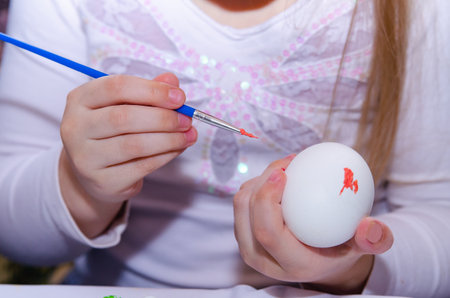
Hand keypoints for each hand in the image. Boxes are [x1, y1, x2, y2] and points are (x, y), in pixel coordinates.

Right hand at [59, 73, 196, 237]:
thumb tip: (172, 81)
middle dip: (163, 118)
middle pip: (124, 117)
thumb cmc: (112, 132)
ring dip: (169, 139)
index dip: (152, 90)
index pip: (116, 87)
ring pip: (134, 145)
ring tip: (188, 135)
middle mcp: (76, 127)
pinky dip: (165, 156)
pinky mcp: (102, 181)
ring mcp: (85, 157)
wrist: (94, 173)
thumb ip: (148, 91)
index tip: (179, 97)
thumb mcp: (124, 105)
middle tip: (186, 119)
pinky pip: (141, 166)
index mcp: (80, 99)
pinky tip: (177, 149)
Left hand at [233, 155, 392, 293]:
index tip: (283, 173)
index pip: (268, 233)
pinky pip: (242, 204)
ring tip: (284, 167)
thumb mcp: (362, 247)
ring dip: (258, 181)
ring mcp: (250, 248)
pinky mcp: (245, 235)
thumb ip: (374, 239)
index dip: (268, 199)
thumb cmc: (341, 250)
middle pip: (248, 215)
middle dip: (262, 181)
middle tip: (286, 163)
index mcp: (290, 264)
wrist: (321, 262)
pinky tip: (277, 177)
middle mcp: (263, 260)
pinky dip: (256, 185)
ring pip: (241, 207)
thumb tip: (372, 226)